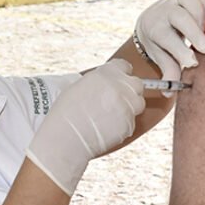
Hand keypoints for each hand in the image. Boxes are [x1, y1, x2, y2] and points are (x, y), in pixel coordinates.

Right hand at [25, 60, 146, 195]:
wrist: (65, 138)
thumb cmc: (66, 113)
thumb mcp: (79, 86)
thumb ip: (100, 81)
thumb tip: (110, 83)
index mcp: (105, 74)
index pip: (124, 66)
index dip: (122, 75)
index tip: (120, 81)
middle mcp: (119, 87)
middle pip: (137, 84)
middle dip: (130, 91)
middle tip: (117, 100)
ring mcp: (126, 106)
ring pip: (139, 103)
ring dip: (130, 107)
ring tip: (112, 115)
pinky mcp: (129, 124)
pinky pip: (132, 121)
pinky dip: (123, 124)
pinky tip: (107, 127)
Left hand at [134, 0, 204, 86]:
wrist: (154, 18)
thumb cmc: (161, 42)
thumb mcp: (161, 57)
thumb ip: (169, 72)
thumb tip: (169, 92)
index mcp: (155, 29)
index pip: (166, 38)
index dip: (179, 50)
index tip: (193, 62)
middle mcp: (165, 11)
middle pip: (179, 17)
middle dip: (193, 32)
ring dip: (201, 16)